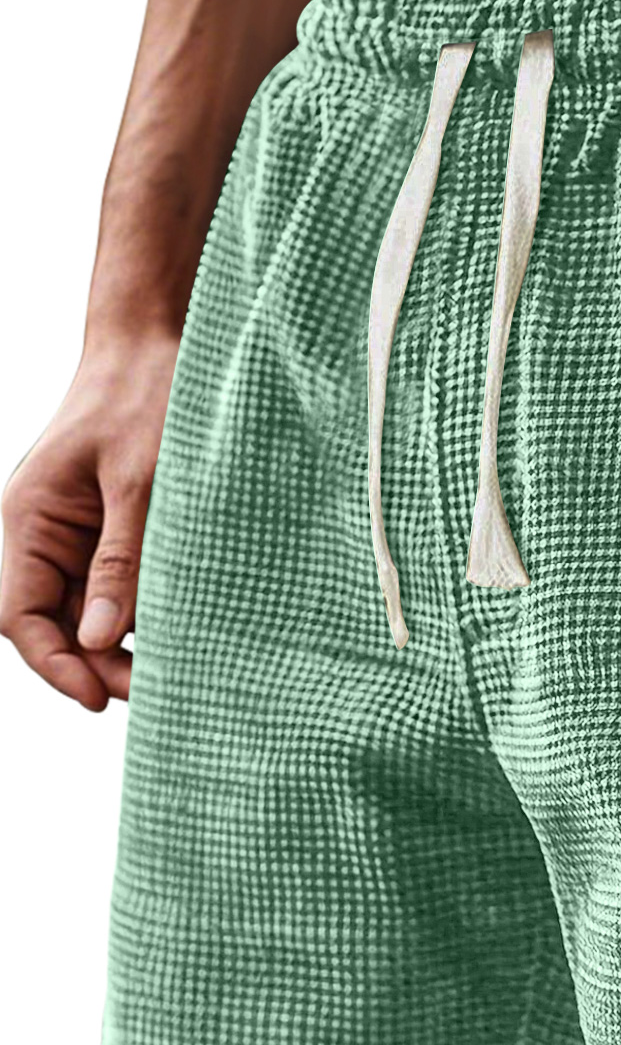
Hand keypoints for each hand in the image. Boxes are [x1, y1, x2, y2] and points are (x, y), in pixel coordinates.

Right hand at [0, 330, 179, 709]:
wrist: (158, 345)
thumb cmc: (144, 398)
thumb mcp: (138, 482)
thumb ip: (120, 560)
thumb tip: (99, 637)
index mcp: (28, 520)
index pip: (20, 616)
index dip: (54, 665)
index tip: (97, 699)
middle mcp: (44, 536)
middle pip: (54, 626)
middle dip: (95, 666)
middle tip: (152, 692)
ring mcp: (79, 539)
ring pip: (87, 616)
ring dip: (120, 648)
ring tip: (168, 674)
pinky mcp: (114, 536)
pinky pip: (117, 591)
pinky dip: (140, 619)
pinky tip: (176, 638)